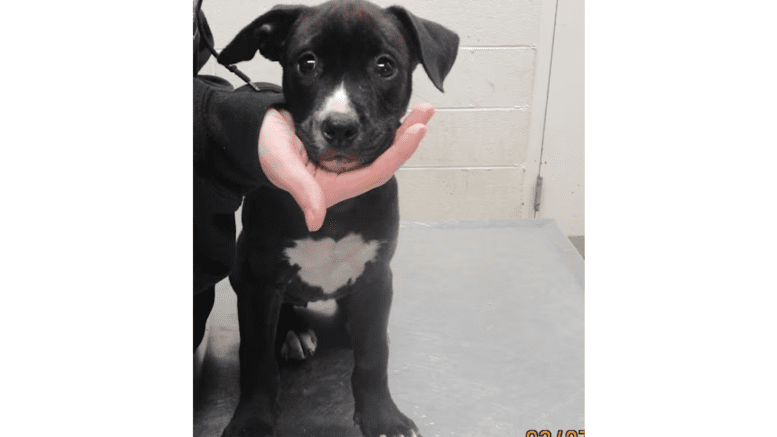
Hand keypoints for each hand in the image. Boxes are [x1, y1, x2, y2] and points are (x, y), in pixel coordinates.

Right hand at [258, 104, 434, 231]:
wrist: (254, 133)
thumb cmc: (265, 151)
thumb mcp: (283, 167)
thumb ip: (301, 191)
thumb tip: (315, 219)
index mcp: (336, 187)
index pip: (377, 171)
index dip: (399, 152)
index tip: (417, 130)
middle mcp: (345, 176)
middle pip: (386, 158)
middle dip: (408, 136)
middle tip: (427, 111)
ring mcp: (345, 161)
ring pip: (381, 147)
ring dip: (402, 128)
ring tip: (422, 108)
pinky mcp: (342, 145)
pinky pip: (370, 137)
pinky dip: (385, 124)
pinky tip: (399, 111)